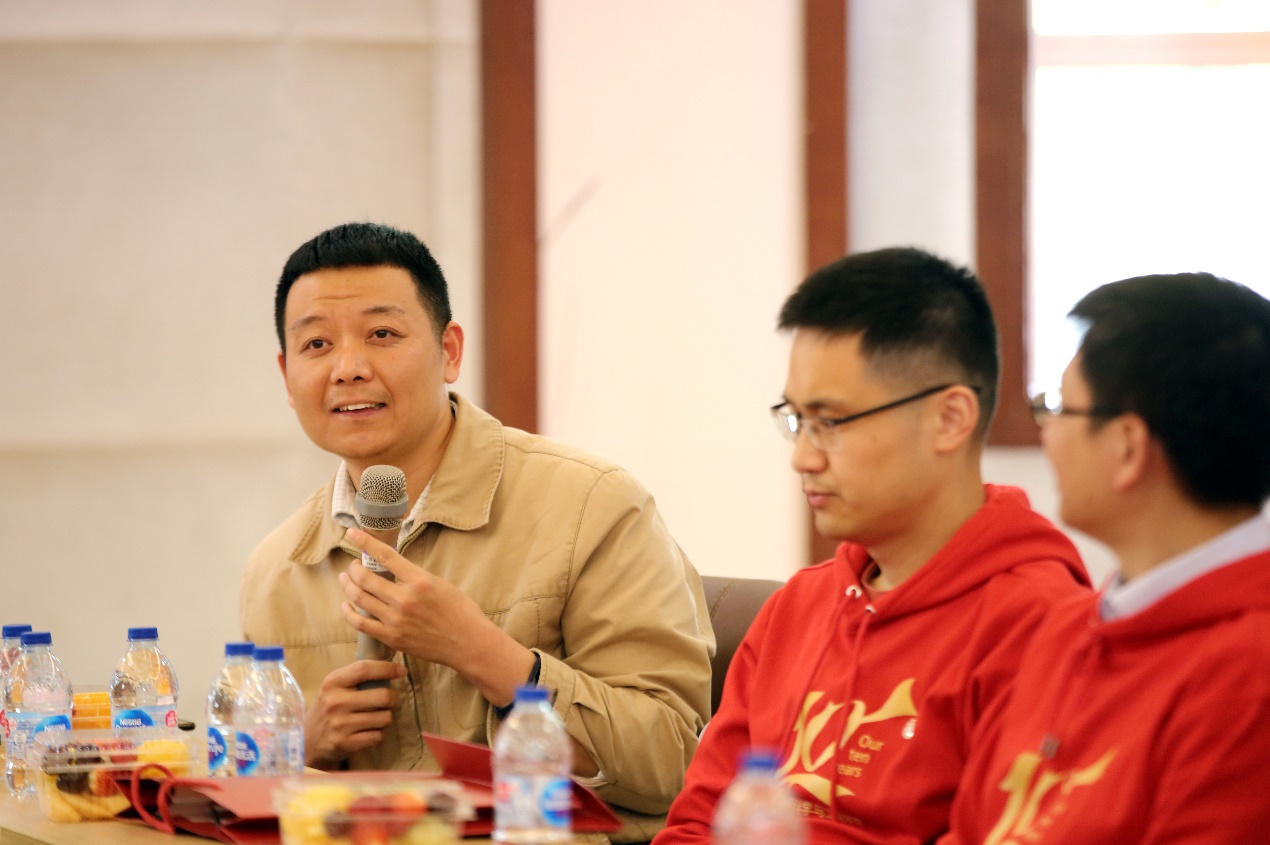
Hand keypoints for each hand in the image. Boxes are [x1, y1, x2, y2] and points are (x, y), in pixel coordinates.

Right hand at [305, 660, 405, 767]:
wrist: (308, 740)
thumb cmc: (328, 707)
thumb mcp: (335, 687)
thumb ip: (357, 676)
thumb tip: (393, 664)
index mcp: (332, 683)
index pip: (364, 669)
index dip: (387, 668)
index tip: (401, 671)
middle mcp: (335, 702)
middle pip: (383, 696)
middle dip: (393, 699)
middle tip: (390, 701)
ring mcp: (340, 724)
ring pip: (385, 718)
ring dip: (385, 718)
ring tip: (375, 717)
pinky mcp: (345, 743)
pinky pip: (378, 736)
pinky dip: (378, 734)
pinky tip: (368, 731)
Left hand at [340, 527, 536, 706]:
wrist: (468, 643)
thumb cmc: (460, 612)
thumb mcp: (441, 584)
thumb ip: (415, 576)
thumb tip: (394, 569)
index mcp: (420, 581)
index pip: (385, 556)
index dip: (365, 542)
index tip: (352, 533)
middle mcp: (405, 599)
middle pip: (366, 578)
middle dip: (354, 567)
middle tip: (354, 565)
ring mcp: (396, 620)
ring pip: (359, 598)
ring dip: (348, 585)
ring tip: (345, 579)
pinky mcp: (391, 638)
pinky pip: (360, 623)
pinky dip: (348, 612)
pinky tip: (346, 606)